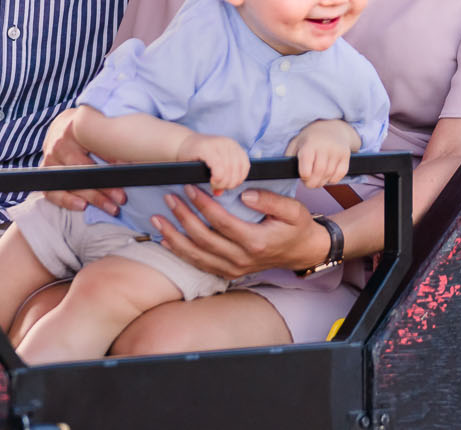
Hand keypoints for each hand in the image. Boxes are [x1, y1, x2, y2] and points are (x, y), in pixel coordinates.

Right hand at [39, 108, 126, 214]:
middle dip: (104, 187)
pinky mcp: (45, 173)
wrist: (64, 124)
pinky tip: (83, 206)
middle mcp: (59, 145)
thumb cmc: (87, 126)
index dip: (111, 165)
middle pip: (81, 171)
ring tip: (110, 207)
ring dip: (92, 197)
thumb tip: (131, 158)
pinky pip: (52, 192)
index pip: (93, 151)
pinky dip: (67, 201)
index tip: (127, 177)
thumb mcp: (99, 125)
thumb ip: (111, 140)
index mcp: (74, 129)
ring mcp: (49, 159)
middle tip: (122, 198)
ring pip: (70, 183)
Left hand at [151, 186, 330, 279]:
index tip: (189, 187)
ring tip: (158, 218)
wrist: (302, 252)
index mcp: (256, 242)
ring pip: (196, 255)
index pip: (222, 222)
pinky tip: (166, 240)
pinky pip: (199, 264)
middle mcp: (241, 259)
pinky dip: (180, 252)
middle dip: (183, 217)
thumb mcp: (293, 210)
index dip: (203, 204)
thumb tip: (244, 194)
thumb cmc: (297, 227)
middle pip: (203, 239)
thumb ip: (269, 200)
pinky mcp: (228, 273)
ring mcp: (233, 269)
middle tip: (170, 198)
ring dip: (174, 236)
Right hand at [182, 132, 251, 192]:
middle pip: (237, 170)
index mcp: (234, 146)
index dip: (239, 180)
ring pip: (229, 170)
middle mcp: (228, 143)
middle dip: (229, 184)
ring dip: (222, 183)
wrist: (180, 144)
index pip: (245, 166)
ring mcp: (218, 144)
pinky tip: (211, 181)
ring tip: (214, 186)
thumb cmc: (198, 159)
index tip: (228, 186)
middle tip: (219, 189)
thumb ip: (224, 176)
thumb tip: (223, 192)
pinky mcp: (206, 148)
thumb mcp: (216, 165)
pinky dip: (217, 178)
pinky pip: (218, 167)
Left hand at [291, 120, 358, 188]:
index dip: (303, 177)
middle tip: (309, 182)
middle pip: (318, 174)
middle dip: (312, 183)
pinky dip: (333, 180)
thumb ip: (289, 157)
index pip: (306, 170)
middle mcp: (324, 146)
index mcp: (309, 144)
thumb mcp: (296, 143)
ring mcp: (337, 151)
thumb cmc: (310, 138)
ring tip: (317, 178)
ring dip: (322, 182)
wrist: (332, 127)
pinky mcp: (346, 155)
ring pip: (329, 176)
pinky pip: (340, 175)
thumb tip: (285, 171)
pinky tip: (327, 175)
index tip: (303, 176)